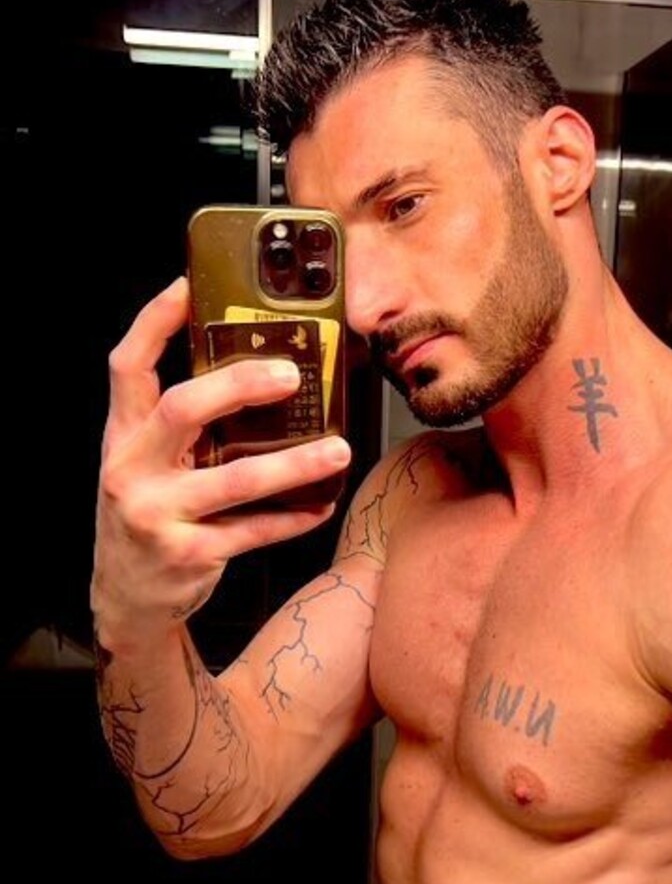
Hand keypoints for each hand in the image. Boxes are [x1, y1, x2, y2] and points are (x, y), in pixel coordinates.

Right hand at [92, 276, 350, 640]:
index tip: (187, 285)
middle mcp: (131, 469)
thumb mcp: (145, 463)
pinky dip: (293, 518)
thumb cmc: (147, 514)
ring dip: (294, 464)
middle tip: (290, 374)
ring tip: (338, 448)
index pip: (127, 365)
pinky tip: (322, 503)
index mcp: (122, 436)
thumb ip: (178, 424)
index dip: (154, 322)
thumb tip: (252, 374)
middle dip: (238, 384)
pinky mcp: (188, 554)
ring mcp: (157, 514)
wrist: (125, 598)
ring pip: (235, 479)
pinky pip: (253, 531)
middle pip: (183, 408)